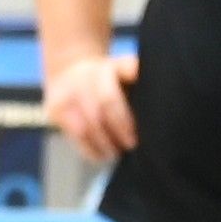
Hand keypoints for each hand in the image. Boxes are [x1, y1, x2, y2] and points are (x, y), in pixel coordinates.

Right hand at [43, 41, 136, 165]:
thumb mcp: (128, 78)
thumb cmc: (112, 85)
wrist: (69, 73)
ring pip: (88, 123)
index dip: (134, 73)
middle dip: (122, 126)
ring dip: (106, 143)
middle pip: (106, 101)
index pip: (126, 68)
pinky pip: (75, 134)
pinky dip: (91, 150)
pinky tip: (103, 155)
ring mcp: (69, 90)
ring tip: (118, 154)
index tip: (145, 93)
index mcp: (114, 66)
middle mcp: (89, 74)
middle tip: (133, 144)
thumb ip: (144, 90)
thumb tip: (166, 117)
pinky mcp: (54, 108)